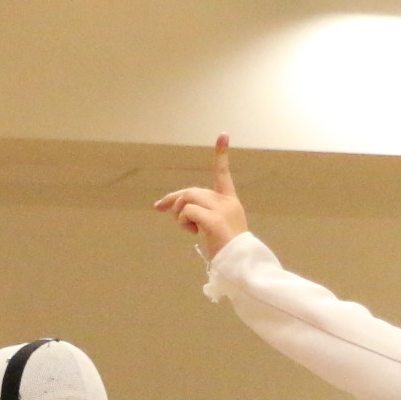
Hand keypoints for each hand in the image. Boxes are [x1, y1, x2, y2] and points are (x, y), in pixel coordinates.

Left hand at [151, 135, 250, 258]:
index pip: (223, 174)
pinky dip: (183, 221)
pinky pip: (188, 212)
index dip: (221, 154)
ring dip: (178, 211)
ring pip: (188, 198)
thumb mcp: (214, 226)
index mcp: (229, 202)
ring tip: (186, 227)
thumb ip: (199, 212)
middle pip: (192, 191)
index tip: (223, 135)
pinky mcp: (214, 220)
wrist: (239, 265)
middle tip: (160, 208)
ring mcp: (221, 210)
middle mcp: (226, 202)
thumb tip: (173, 206)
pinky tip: (191, 233)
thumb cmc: (225, 250)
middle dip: (174, 200)